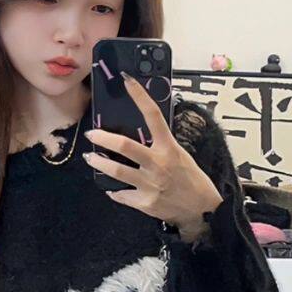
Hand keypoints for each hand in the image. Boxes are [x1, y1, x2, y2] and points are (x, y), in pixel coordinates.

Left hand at [84, 75, 221, 240]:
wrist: (201, 210)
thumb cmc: (191, 180)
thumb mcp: (180, 155)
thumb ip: (161, 145)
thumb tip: (141, 134)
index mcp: (169, 148)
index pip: (153, 116)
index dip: (139, 96)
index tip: (126, 80)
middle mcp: (157, 164)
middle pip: (124, 145)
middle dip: (103, 138)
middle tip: (91, 134)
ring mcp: (149, 184)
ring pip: (116, 171)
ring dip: (99, 163)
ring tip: (90, 158)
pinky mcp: (144, 202)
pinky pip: (121, 194)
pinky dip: (114, 191)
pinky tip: (111, 188)